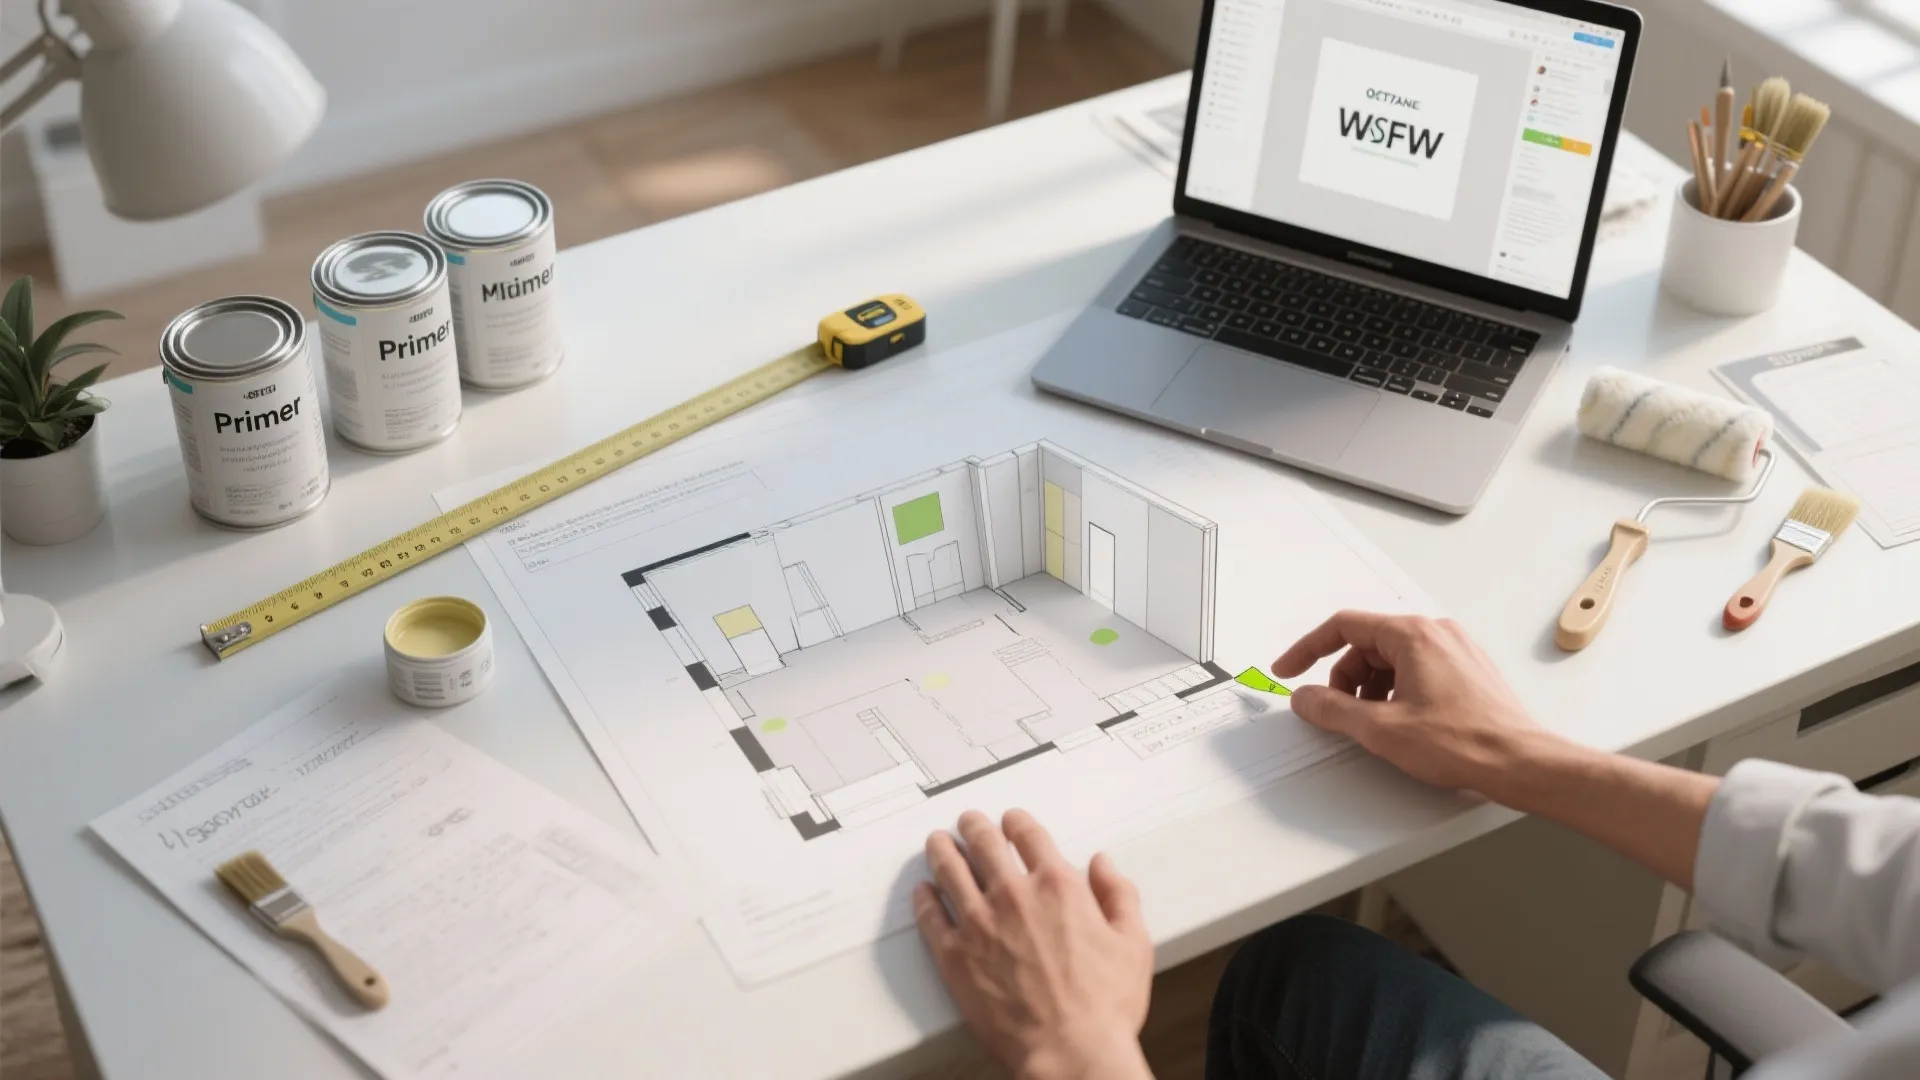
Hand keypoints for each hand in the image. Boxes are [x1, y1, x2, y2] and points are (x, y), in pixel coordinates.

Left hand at [915, 810, 1153, 1079]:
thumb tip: (1103, 866)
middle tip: (967, 822)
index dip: (1016, 822)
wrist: (1070, 1051)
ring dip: (943, 851)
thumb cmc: (1102, 1006)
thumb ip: (1118, 895)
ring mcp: (979, 924)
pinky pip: (930, 916)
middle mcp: (1014, 896)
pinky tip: (923, 892)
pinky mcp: (954, 956)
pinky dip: (924, 898)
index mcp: (1058, 886)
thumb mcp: (1132, 942)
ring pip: (951, 871)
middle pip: (984, 844)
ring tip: (937, 843)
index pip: (1029, 836)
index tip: (1011, 820)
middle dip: (974, 827)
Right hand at [1271, 611, 1557, 798]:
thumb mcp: (1380, 729)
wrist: (1520, 762)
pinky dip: (1396, 691)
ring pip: (1393, 659)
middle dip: (1344, 678)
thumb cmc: (1462, 742)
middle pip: (1368, 644)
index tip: (1288, 670)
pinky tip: (1402, 723)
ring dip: (1371, 688)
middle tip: (1338, 713)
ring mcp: (1455, 650)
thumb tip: (1305, 698)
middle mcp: (1436, 633)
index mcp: (1412, 635)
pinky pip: (1416, 669)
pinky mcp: (1467, 670)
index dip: (1308, 649)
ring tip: (1375, 724)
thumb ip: (1333, 709)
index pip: (1344, 626)